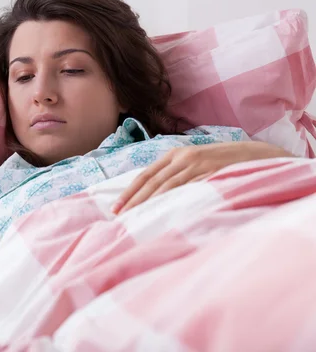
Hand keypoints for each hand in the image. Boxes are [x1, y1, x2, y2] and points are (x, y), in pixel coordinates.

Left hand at [112, 141, 292, 214]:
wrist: (256, 155)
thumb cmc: (222, 163)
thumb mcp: (195, 163)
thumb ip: (176, 174)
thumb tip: (154, 195)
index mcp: (175, 155)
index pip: (146, 175)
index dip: (129, 191)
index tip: (116, 207)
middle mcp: (183, 157)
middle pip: (152, 181)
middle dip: (133, 199)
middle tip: (119, 215)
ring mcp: (197, 165)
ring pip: (166, 186)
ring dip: (149, 202)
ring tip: (135, 217)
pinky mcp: (211, 173)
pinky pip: (188, 189)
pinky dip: (173, 200)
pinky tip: (163, 211)